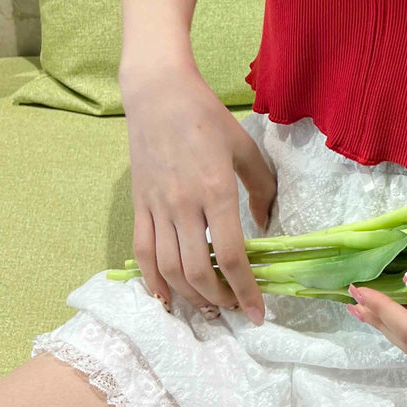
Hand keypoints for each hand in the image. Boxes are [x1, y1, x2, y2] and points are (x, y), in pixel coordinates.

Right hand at [123, 65, 276, 324]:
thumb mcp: (245, 148)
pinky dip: (153, 281)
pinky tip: (166, 298)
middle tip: (236, 311)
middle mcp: (184, 205)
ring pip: (169, 269)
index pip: (232, 254)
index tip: (258, 312)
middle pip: (198, 271)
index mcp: (217, 190)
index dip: (246, 289)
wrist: (158, 94)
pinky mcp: (139, 205)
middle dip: (219, 300)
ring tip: (209, 307)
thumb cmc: (207, 117)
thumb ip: (262, 188)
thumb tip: (268, 225)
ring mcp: (157, 207)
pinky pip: (143, 252)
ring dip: (190, 297)